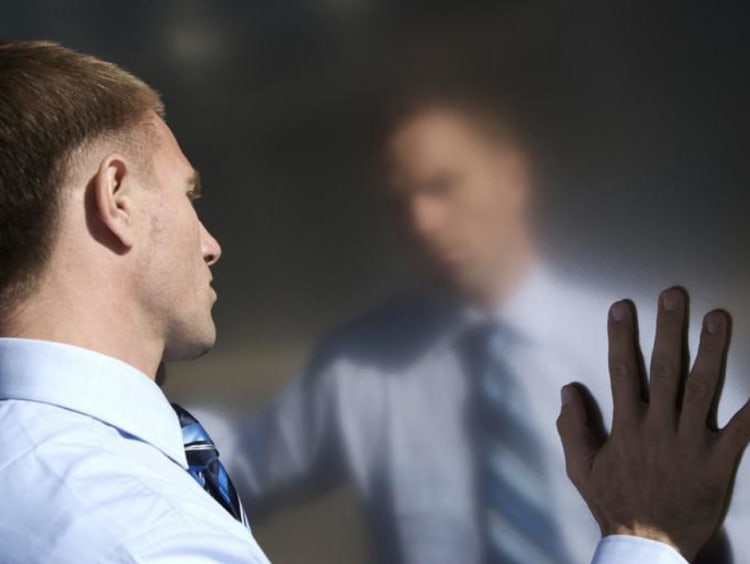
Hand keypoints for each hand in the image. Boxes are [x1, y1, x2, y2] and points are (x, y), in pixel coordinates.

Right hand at [557, 288, 749, 560]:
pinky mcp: (718, 465)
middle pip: (665, 370)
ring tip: (719, 318)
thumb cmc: (615, 504)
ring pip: (703, 390)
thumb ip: (572, 427)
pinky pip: (740, 434)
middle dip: (669, 330)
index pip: (623, 371)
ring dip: (712, 352)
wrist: (649, 547)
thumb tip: (569, 388)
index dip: (622, 336)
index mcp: (626, 426)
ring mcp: (690, 445)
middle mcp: (658, 428)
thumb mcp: (581, 468)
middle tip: (675, 296)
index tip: (624, 306)